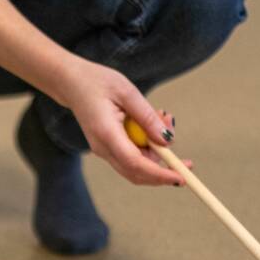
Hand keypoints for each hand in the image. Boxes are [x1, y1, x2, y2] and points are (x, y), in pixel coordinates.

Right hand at [55, 55, 191, 185]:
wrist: (71, 83)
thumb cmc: (97, 82)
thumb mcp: (127, 92)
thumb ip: (147, 117)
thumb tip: (167, 140)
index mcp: (106, 134)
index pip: (136, 163)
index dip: (160, 173)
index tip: (181, 177)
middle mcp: (103, 148)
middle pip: (137, 173)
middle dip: (164, 171)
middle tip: (188, 161)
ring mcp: (104, 150)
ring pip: (136, 167)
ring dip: (157, 154)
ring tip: (164, 118)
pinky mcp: (107, 148)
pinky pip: (131, 157)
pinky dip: (148, 149)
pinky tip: (153, 126)